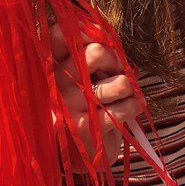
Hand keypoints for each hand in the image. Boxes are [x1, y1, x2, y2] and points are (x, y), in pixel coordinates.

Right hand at [50, 23, 140, 163]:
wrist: (73, 154)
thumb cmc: (80, 107)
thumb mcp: (77, 77)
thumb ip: (89, 55)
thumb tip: (108, 36)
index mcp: (49, 67)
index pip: (61, 34)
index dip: (88, 31)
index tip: (102, 42)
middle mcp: (56, 85)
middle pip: (97, 53)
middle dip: (117, 61)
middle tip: (118, 72)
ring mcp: (71, 107)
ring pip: (119, 83)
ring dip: (129, 89)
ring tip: (124, 96)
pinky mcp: (88, 130)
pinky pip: (126, 107)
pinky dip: (135, 106)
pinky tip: (129, 109)